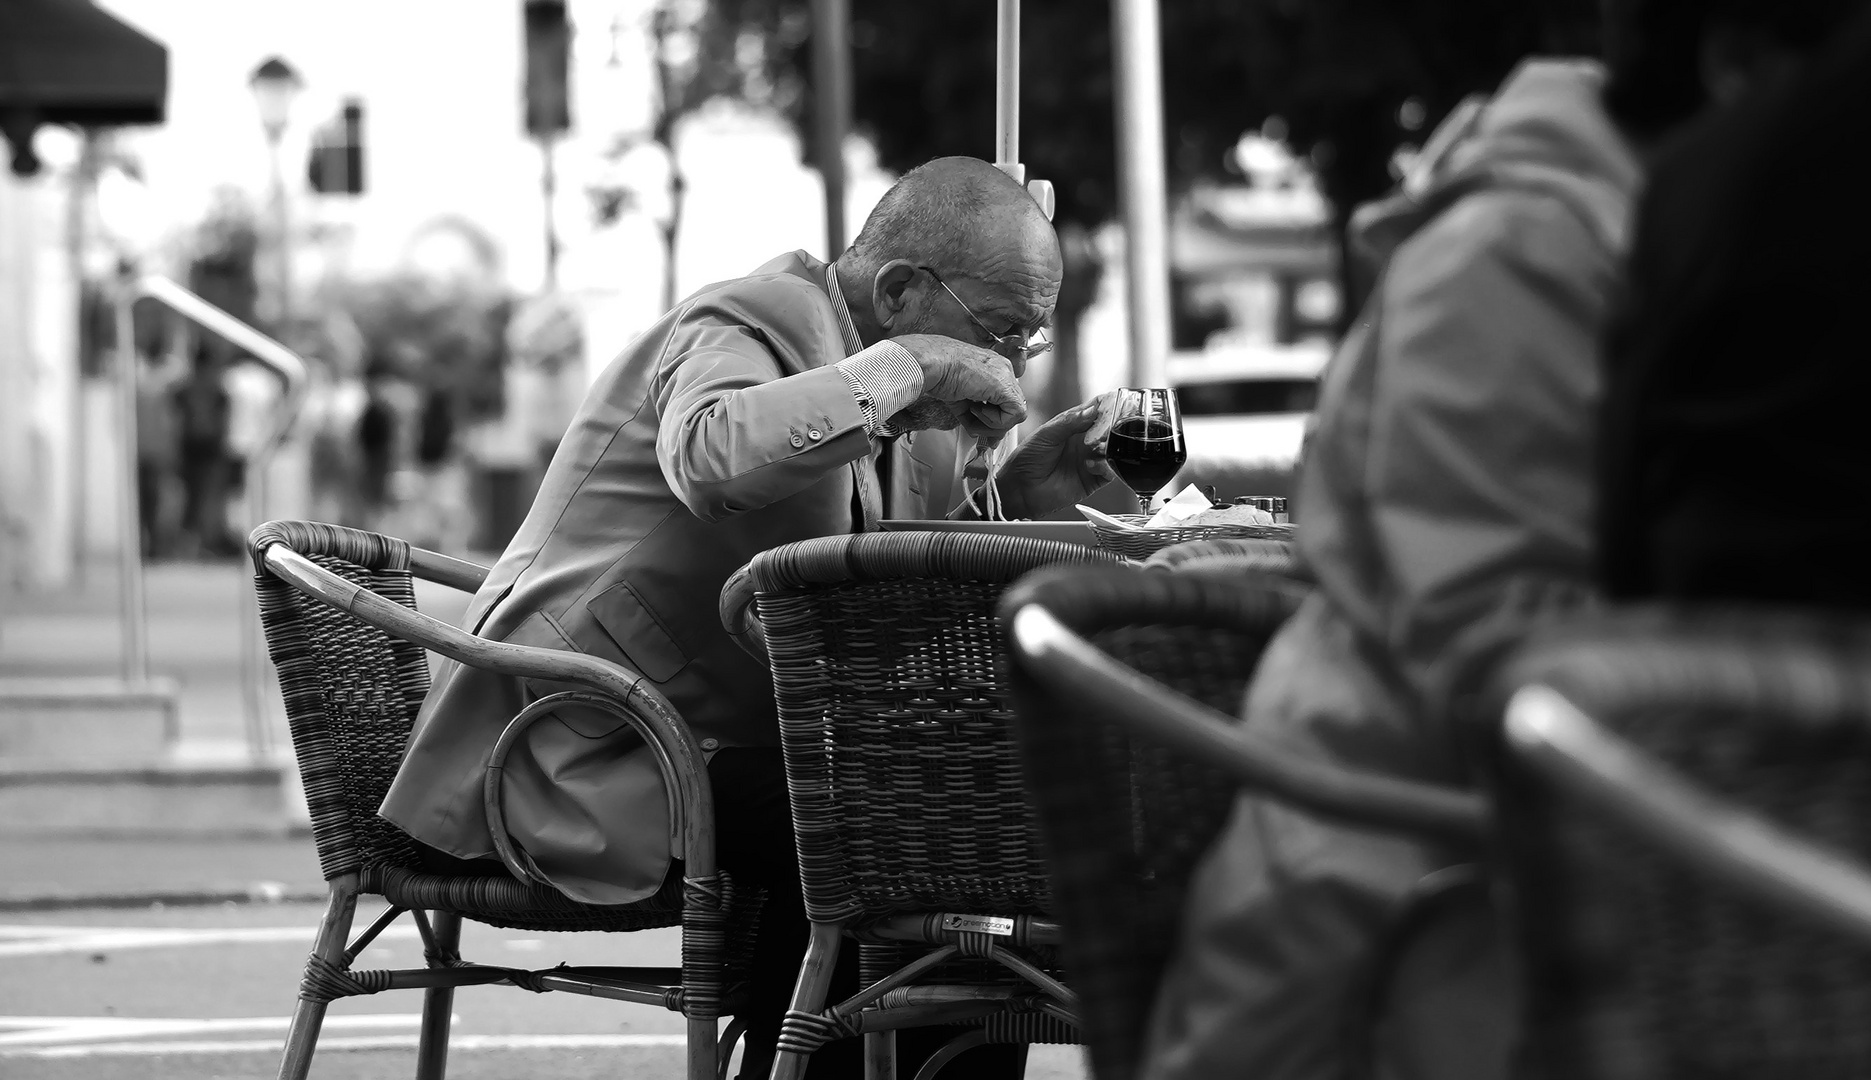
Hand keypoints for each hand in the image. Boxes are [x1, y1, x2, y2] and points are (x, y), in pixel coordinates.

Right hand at [891, 334, 1027, 436]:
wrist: (932, 365)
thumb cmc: (938, 374)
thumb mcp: (959, 399)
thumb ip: (972, 416)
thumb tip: (978, 433)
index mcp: (991, 370)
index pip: (1003, 401)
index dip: (994, 419)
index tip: (980, 428)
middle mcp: (1002, 371)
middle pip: (1010, 408)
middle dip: (995, 426)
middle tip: (979, 430)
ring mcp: (1005, 376)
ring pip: (1015, 413)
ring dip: (993, 423)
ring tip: (972, 413)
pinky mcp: (1006, 386)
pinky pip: (1015, 414)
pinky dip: (996, 421)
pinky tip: (977, 410)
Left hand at [988, 392, 1119, 518]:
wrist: (1020, 489)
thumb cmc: (1027, 459)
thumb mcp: (1046, 434)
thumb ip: (1069, 421)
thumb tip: (1092, 410)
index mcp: (1074, 425)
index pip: (1097, 410)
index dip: (1107, 404)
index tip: (1115, 401)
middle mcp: (1085, 441)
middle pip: (1109, 429)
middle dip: (1112, 426)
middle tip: (1108, 428)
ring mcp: (1090, 459)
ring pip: (1113, 450)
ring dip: (1110, 447)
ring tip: (1098, 447)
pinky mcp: (1093, 479)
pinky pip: (1109, 472)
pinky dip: (1105, 467)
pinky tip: (1090, 465)